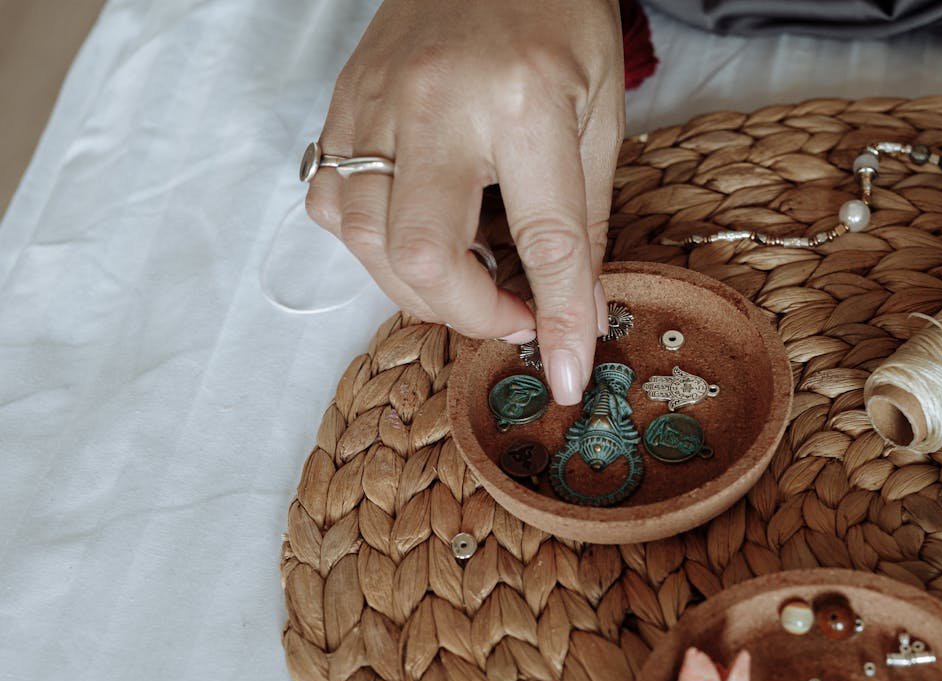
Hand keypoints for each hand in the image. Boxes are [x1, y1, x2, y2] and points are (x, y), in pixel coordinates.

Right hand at [307, 0, 624, 403]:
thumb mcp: (600, 113)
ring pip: (360, 235)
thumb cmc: (557, 15)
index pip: (542, 241)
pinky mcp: (343, 100)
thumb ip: (584, 219)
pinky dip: (366, 241)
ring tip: (466, 280)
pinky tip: (413, 233)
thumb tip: (577, 312)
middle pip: (420, 255)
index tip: (563, 373)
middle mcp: (438, 104)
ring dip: (413, 286)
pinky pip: (330, 197)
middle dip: (465, 314)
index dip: (557, 320)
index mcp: (524, 101)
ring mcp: (376, 100)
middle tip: (510, 316)